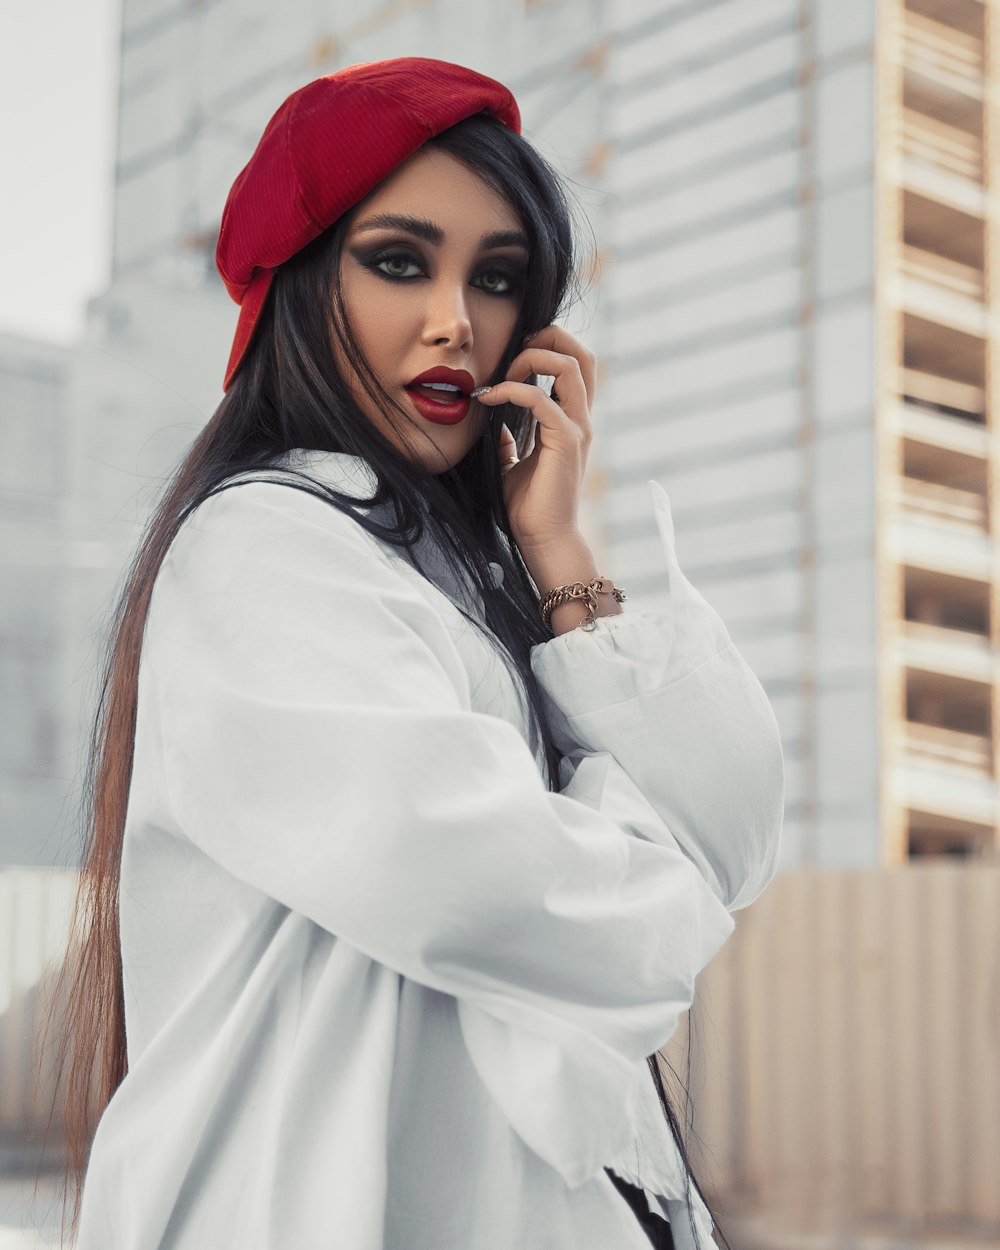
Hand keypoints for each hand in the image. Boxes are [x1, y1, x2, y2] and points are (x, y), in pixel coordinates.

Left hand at [476, 324, 595, 552]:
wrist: (542, 539)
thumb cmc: (528, 507)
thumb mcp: (512, 465)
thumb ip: (509, 441)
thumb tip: (493, 423)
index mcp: (570, 421)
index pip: (573, 365)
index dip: (548, 347)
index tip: (510, 357)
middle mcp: (579, 419)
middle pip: (582, 354)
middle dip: (550, 337)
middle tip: (514, 348)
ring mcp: (577, 428)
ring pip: (571, 365)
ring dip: (533, 358)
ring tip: (503, 374)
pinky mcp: (566, 441)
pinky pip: (543, 399)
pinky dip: (514, 390)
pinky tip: (490, 398)